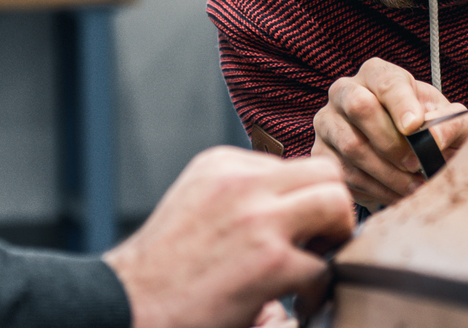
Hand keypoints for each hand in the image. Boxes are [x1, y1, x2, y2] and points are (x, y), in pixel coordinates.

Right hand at [105, 146, 352, 327]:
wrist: (129, 304)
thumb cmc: (164, 269)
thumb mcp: (196, 204)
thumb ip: (240, 194)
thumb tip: (294, 207)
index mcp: (222, 164)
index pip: (295, 165)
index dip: (304, 202)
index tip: (294, 234)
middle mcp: (241, 181)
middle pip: (327, 172)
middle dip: (332, 211)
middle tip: (316, 247)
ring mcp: (258, 218)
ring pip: (338, 204)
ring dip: (335, 239)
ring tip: (312, 270)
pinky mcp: (271, 262)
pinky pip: (325, 266)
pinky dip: (318, 290)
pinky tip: (297, 304)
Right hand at [309, 57, 467, 208]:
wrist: (400, 153)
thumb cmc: (424, 128)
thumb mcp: (447, 120)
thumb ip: (450, 123)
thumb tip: (434, 138)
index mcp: (376, 74)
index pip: (386, 82)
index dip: (401, 103)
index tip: (416, 126)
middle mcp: (344, 91)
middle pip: (359, 106)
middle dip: (392, 141)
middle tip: (416, 164)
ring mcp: (327, 122)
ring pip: (351, 146)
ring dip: (387, 173)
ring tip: (414, 187)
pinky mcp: (320, 153)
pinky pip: (343, 173)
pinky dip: (374, 189)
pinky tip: (395, 194)